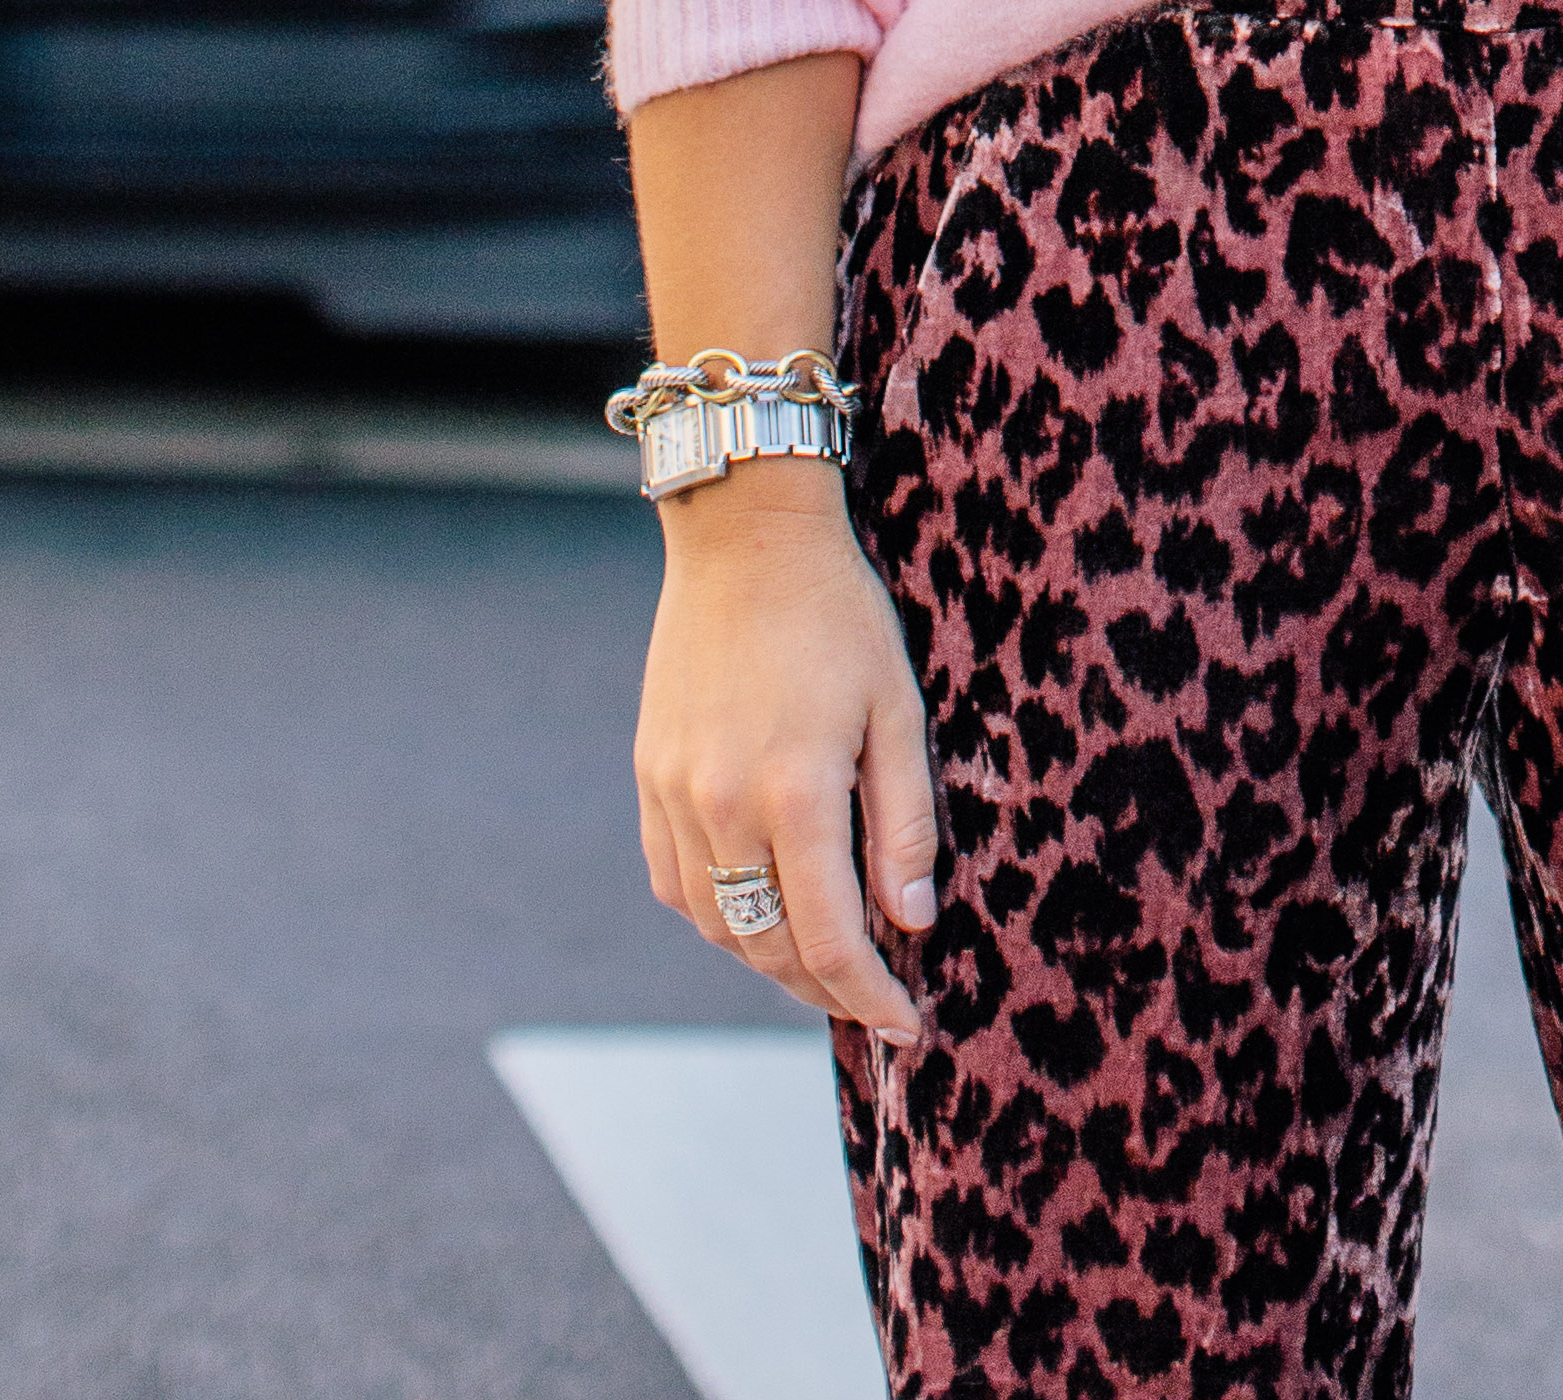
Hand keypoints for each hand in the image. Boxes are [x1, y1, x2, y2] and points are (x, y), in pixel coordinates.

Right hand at [634, 467, 936, 1045]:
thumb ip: (905, 824)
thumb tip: (912, 922)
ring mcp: (675, 794)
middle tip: (873, 1001)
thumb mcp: (897, 709)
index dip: (872, 996)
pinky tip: (757, 906)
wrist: (744, 538)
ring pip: (718, 924)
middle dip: (826, 990)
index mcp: (796, 792)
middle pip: (770, 946)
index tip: (909, 1025)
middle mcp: (723, 806)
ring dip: (770, 959)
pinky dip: (718, 913)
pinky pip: (677, 881)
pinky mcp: (650, 777)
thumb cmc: (837, 616)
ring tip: (822, 962)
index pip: (832, 939)